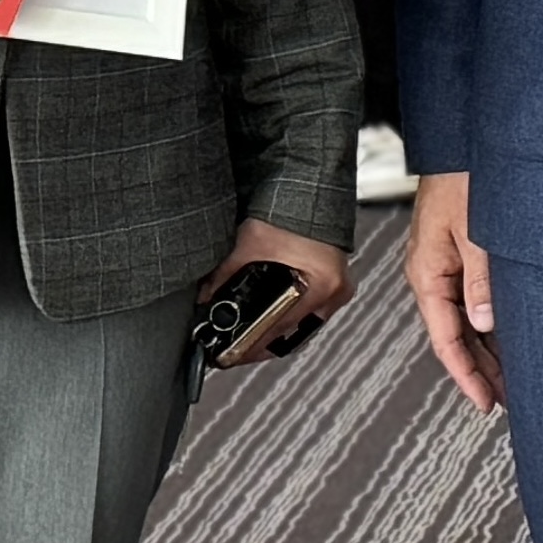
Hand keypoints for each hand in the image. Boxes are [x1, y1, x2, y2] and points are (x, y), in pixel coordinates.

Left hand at [197, 216, 350, 362]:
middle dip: (264, 344)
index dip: (253, 345)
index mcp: (322, 283)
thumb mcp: (252, 243)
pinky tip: (271, 320)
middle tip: (238, 354)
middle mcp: (335, 290)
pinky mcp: (334, 280)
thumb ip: (226, 272)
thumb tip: (205, 296)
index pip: (281, 327)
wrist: (311, 186)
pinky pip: (310, 310)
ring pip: (303, 324)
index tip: (234, 355)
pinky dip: (289, 315)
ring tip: (250, 341)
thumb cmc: (291, 209)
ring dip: (277, 331)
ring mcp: (338, 286)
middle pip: (295, 331)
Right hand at [404, 169, 501, 414]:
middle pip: (454, 337)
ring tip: (508, 382)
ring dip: (485, 352)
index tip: (483, 403)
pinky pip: (469, 302)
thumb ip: (480, 278)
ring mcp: (444, 268)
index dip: (466, 374)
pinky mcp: (457, 257)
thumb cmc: (462, 176)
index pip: (445, 338)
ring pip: (463, 323)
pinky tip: (504, 341)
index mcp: (427, 273)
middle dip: (478, 372)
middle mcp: (432, 275)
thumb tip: (484, 323)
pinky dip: (487, 326)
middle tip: (505, 402)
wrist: (460, 142)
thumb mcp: (476, 230)